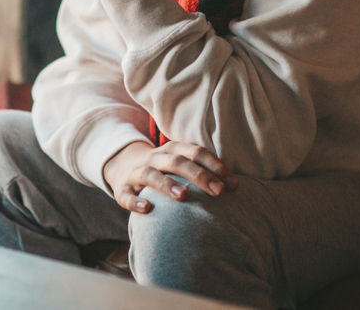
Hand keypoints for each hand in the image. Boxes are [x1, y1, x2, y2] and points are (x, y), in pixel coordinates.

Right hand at [102, 140, 239, 212]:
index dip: (215, 166)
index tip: (233, 184)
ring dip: (168, 184)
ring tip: (184, 196)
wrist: (123, 167)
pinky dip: (135, 202)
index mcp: (172, 150)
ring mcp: (137, 172)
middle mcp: (155, 158)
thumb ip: (203, 170)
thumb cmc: (164, 170)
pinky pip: (126, 195)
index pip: (196, 152)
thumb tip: (237, 186)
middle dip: (199, 175)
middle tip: (218, 192)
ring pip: (151, 175)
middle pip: (177, 162)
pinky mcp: (122, 188)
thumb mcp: (180, 164)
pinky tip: (147, 209)